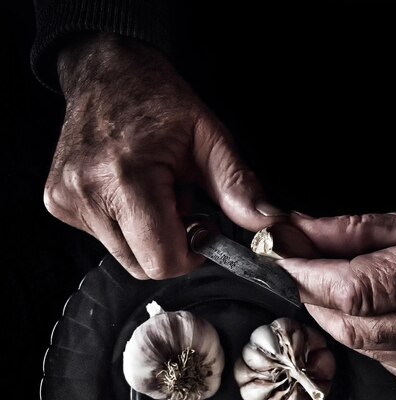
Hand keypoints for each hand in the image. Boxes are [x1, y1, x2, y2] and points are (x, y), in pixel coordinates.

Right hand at [44, 34, 282, 278]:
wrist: (105, 69)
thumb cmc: (156, 98)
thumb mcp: (208, 136)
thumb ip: (237, 186)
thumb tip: (269, 224)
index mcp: (126, 178)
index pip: (162, 260)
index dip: (191, 254)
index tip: (201, 228)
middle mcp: (88, 194)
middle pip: (143, 267)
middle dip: (170, 246)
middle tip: (178, 205)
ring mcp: (68, 201)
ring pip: (124, 257)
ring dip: (147, 236)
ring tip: (153, 193)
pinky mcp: (59, 203)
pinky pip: (105, 240)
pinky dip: (125, 226)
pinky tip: (129, 193)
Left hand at [279, 209, 395, 398]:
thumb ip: (350, 232)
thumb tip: (291, 233)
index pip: (350, 288)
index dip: (305, 275)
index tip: (279, 257)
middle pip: (347, 324)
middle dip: (314, 296)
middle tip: (305, 269)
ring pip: (359, 345)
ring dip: (337, 316)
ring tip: (346, 287)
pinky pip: (380, 360)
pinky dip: (365, 336)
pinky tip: (381, 314)